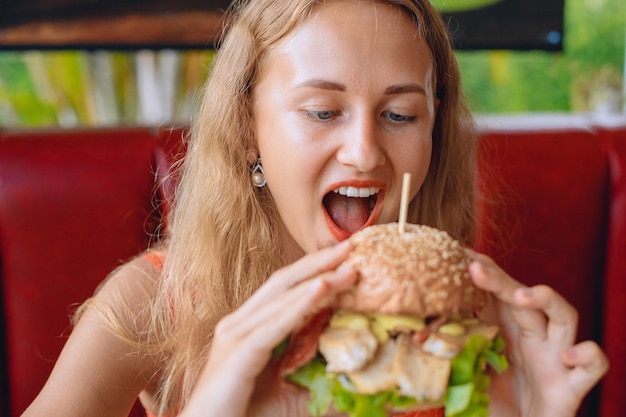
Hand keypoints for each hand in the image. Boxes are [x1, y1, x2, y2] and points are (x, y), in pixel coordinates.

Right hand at [179, 241, 356, 416]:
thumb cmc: (245, 416)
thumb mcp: (291, 395)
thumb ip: (317, 380)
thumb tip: (358, 378)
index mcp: (249, 327)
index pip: (286, 289)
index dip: (315, 269)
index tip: (347, 257)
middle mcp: (240, 323)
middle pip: (284, 281)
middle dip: (319, 261)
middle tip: (352, 244)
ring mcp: (235, 335)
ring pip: (282, 297)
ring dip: (318, 279)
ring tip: (348, 265)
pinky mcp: (238, 352)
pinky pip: (274, 325)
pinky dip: (300, 305)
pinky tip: (322, 289)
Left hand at [466, 250, 608, 416]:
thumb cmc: (496, 401)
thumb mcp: (469, 370)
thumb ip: (452, 350)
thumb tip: (415, 335)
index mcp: (507, 329)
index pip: (498, 291)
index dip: (483, 272)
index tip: (458, 255)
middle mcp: (534, 336)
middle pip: (525, 296)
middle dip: (501, 280)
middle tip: (475, 269)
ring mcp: (555, 356)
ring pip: (565, 315)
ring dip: (546, 300)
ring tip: (522, 296)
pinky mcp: (572, 385)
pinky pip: (593, 363)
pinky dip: (585, 354)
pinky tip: (565, 355)